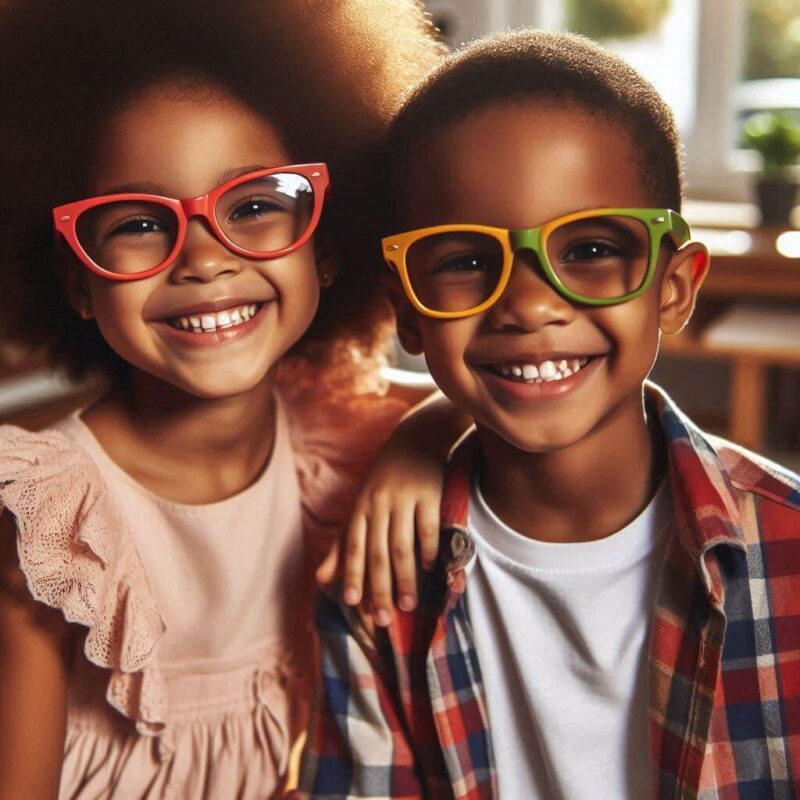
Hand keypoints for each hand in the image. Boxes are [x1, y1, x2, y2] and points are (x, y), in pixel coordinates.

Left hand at [316, 451, 442, 625]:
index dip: (352, 574)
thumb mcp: (360, 507)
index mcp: (361, 507)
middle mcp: (379, 502)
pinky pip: (429, 528)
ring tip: (408, 605)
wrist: (417, 438)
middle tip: (382, 619)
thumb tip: (321, 580)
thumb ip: (342, 545)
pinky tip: (431, 570)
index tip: (352, 603)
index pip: (353, 547)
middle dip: (378, 588)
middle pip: (377, 552)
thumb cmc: (385, 479)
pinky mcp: (431, 494)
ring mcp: (405, 498)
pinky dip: (429, 550)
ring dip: (405, 578)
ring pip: (402, 545)